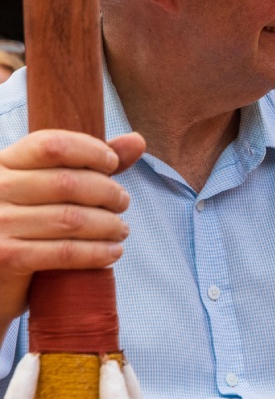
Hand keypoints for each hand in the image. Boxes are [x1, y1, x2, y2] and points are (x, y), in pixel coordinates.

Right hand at [0, 130, 144, 326]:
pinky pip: (65, 252)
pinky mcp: (7, 258)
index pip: (51, 145)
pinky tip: (113, 252)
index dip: (91, 150)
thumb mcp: (47, 187)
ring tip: (121, 229)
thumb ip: (89, 162)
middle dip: (107, 192)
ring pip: (71, 219)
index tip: (112, 164)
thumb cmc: (28, 224)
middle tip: (123, 202)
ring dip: (108, 224)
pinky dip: (97, 252)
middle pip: (67, 182)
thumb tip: (137, 140)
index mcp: (3, 165)